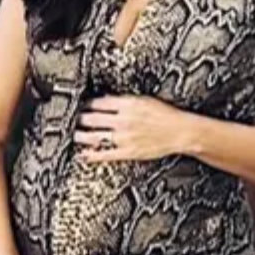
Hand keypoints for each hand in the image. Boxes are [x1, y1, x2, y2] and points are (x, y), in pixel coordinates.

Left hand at [75, 96, 192, 162]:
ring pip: (93, 137)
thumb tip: (105, 99)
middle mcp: (123, 120)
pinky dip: (91, 155)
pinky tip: (83, 154)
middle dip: (79, 119)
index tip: (80, 105)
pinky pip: (105, 154)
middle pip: (91, 119)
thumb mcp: (144, 100)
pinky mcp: (128, 152)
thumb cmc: (166, 115)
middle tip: (72, 120)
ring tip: (74, 135)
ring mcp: (124, 137)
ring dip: (80, 136)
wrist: (182, 131)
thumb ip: (123, 100)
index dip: (86, 104)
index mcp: (128, 105)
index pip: (98, 103)